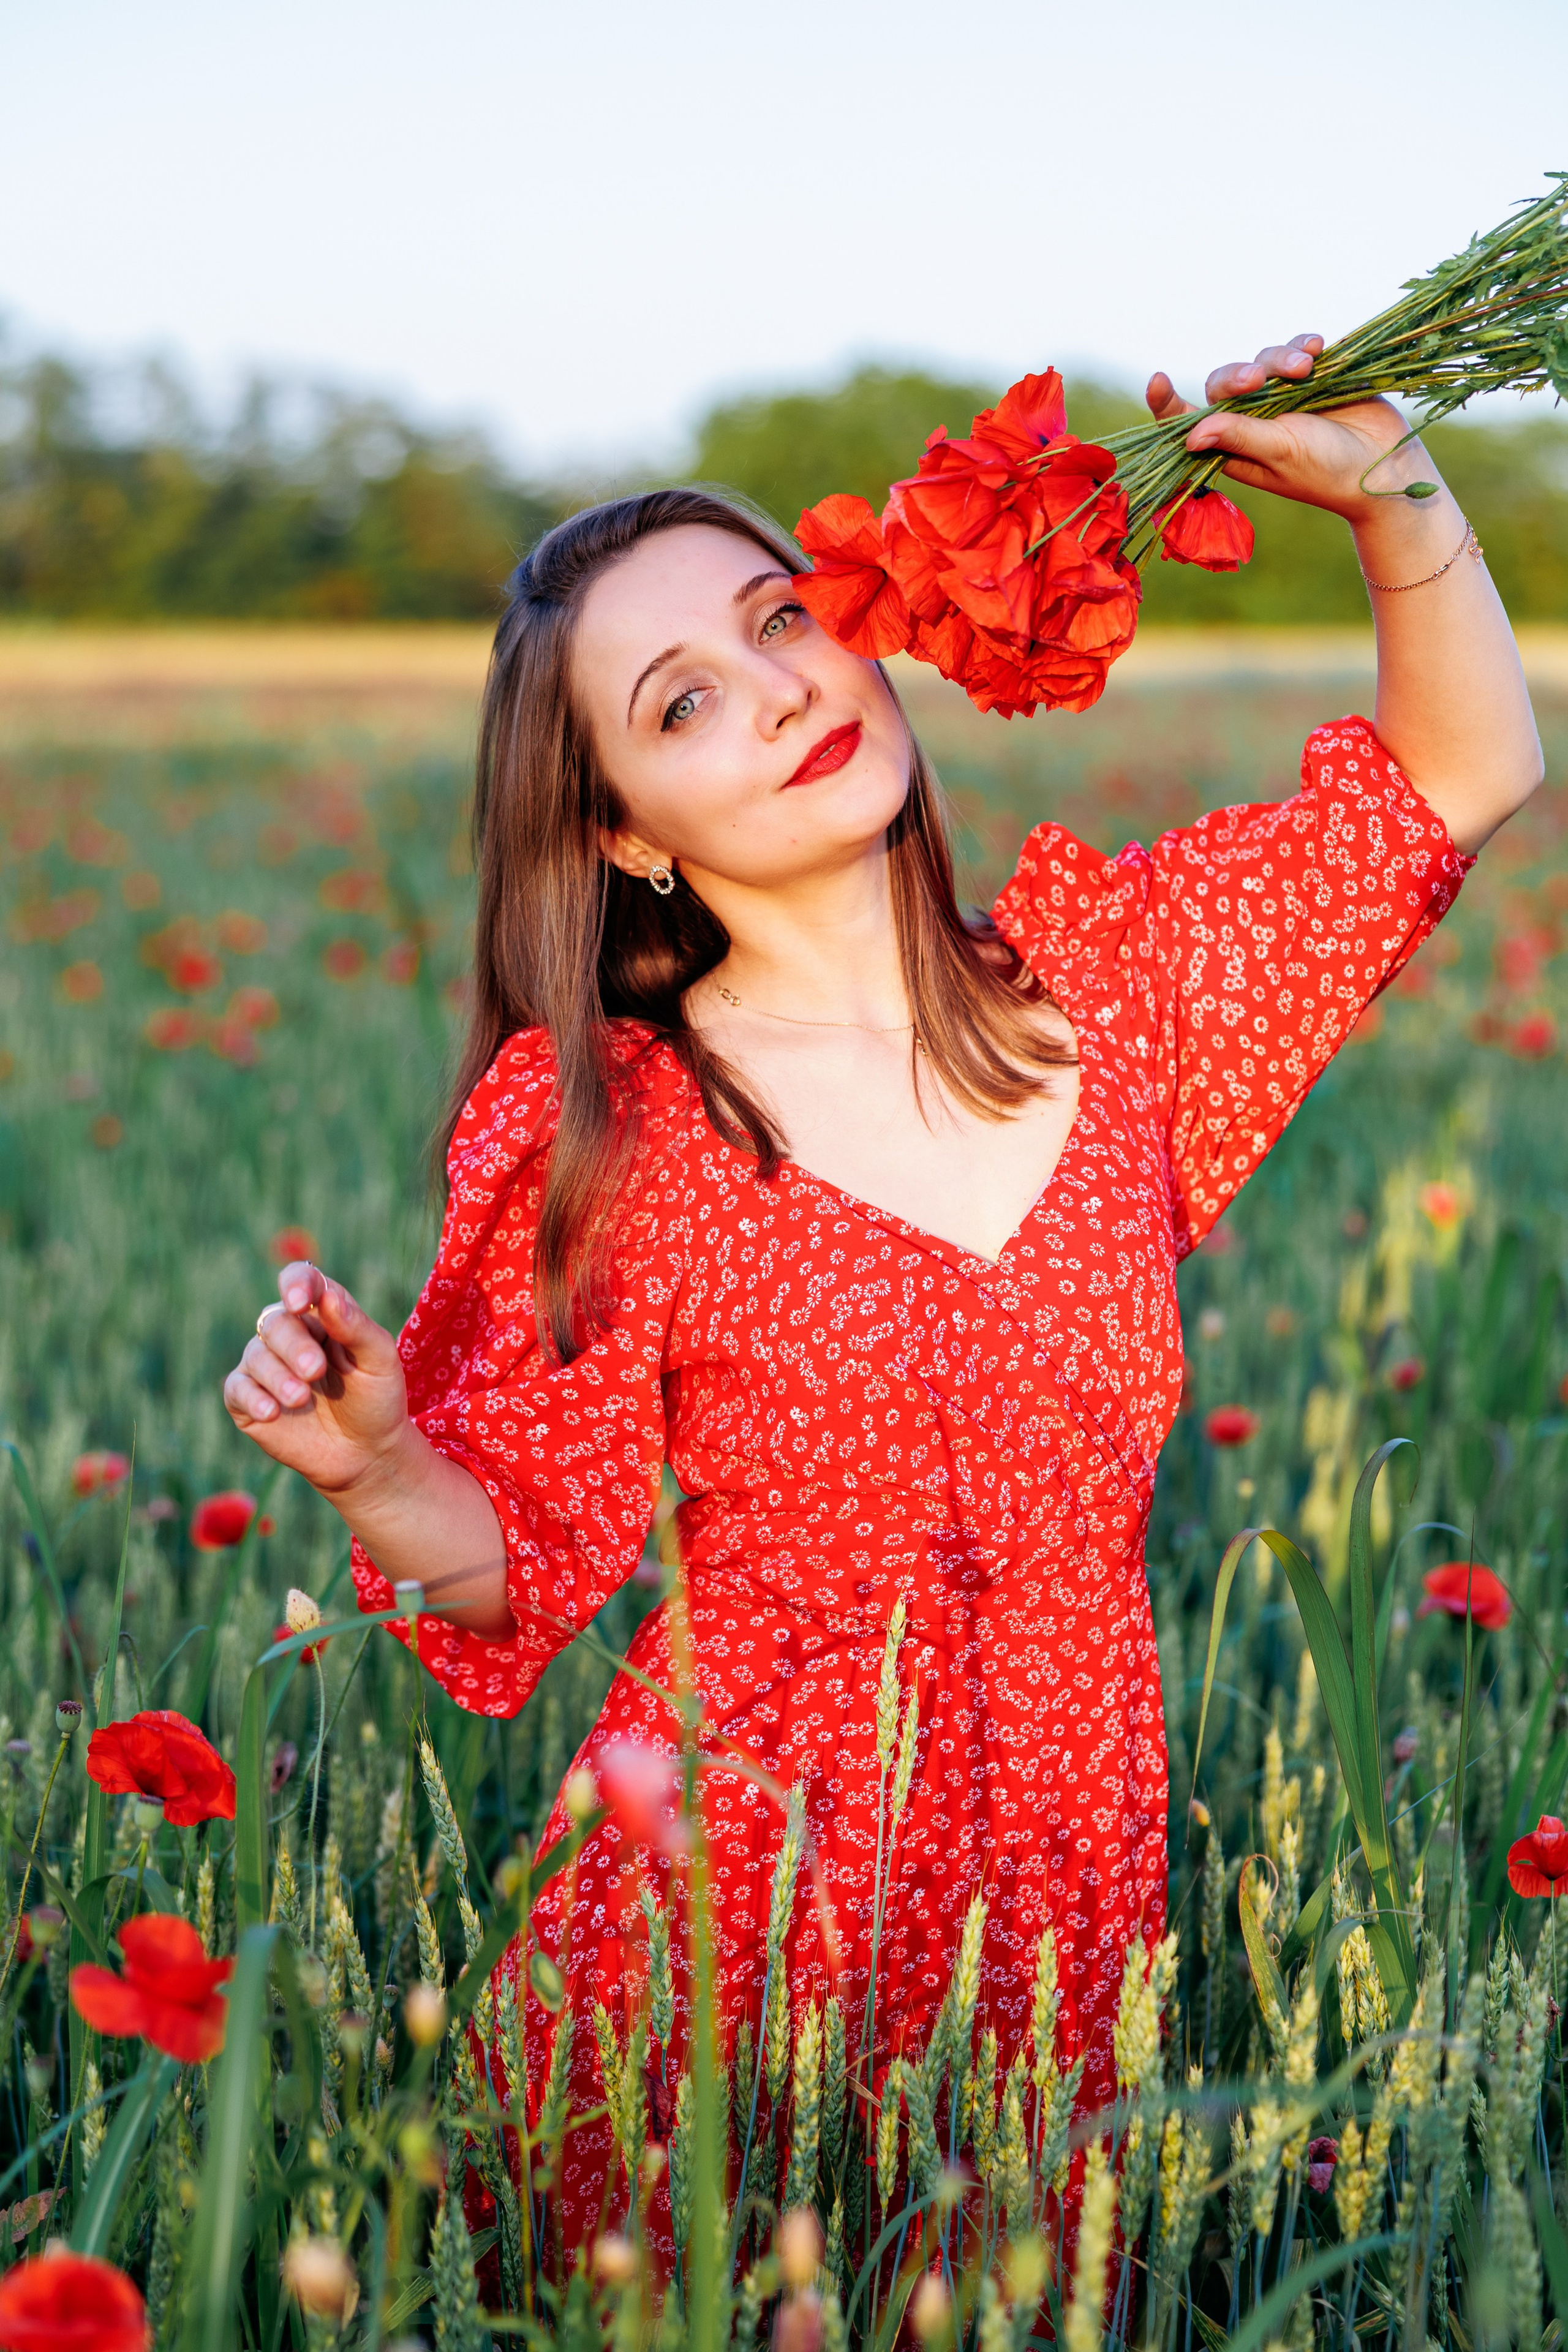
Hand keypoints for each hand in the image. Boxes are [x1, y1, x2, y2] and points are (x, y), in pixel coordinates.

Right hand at [222, 1259, 408, 1498]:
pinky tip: (272, 1412)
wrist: (367, 1454)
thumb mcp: (379, 1361)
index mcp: (323, 1314)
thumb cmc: (376, 1400)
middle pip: (276, 1322)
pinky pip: (237, 1389)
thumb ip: (355, 1327)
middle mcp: (290, 1334)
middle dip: (294, 1346)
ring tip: (301, 1399)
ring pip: (255, 1354)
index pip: (301, 1281)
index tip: (299, 1302)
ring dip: (277, 1376)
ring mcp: (266, 1367)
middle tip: (315, 1372)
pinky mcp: (248, 1400)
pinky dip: (252, 1398)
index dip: (295, 1284)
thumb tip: (327, 1296)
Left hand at [1145, 335, 1440, 524]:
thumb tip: (1191, 433)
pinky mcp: (1313, 376)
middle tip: (1258, 380)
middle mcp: (1253, 420)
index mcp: (1234, 447)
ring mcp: (1283, 397)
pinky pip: (1296, 349)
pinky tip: (1317, 348)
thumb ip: (1239, 437)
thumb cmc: (1327, 472)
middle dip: (1238, 376)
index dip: (1168, 404)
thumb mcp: (1279, 453)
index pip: (1189, 424)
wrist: (1384, 464)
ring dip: (1279, 358)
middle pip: (1224, 383)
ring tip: (1306, 368)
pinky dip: (1303, 345)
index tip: (1156, 380)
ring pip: (1262, 360)